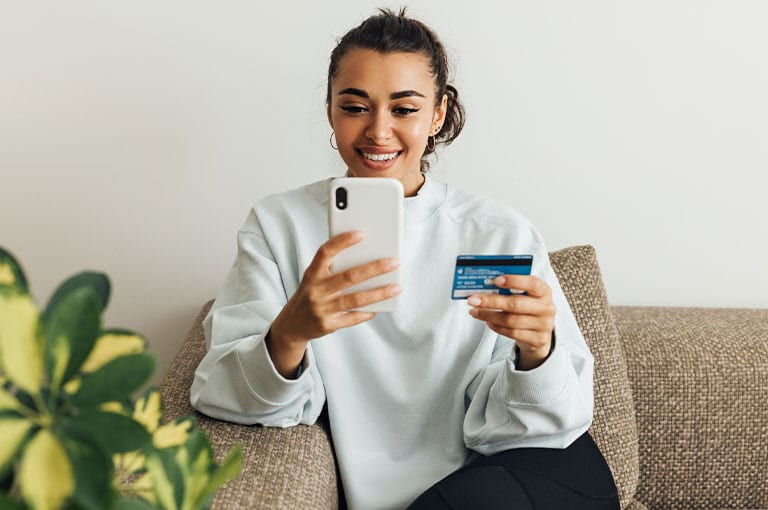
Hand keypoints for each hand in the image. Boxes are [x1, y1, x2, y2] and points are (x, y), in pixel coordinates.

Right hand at [267, 231, 401, 376]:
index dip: (342, 242)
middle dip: (374, 268)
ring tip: (397, 287)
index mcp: (312, 274)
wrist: (292, 325)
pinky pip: (353, 318)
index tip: (361, 233)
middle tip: (394, 262)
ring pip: (356, 299)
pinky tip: (380, 307)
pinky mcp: (328, 325)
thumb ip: (332, 268)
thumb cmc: (310, 294)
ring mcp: (322, 309)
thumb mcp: (313, 278)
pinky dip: (368, 312)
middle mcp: (316, 290)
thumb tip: (366, 258)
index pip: (325, 253)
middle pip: (349, 277)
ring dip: (379, 293)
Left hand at [467, 275, 555, 370]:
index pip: (532, 283)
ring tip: (475, 311)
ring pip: (511, 320)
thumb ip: (511, 289)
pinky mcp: (537, 339)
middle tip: (473, 299)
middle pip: (515, 304)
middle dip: (491, 301)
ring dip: (489, 315)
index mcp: (544, 292)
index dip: (514, 281)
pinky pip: (512, 333)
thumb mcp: (526, 295)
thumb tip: (486, 284)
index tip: (495, 280)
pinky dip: (497, 327)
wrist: (540, 333)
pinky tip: (488, 322)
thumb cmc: (528, 308)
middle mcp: (546, 308)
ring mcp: (543, 325)